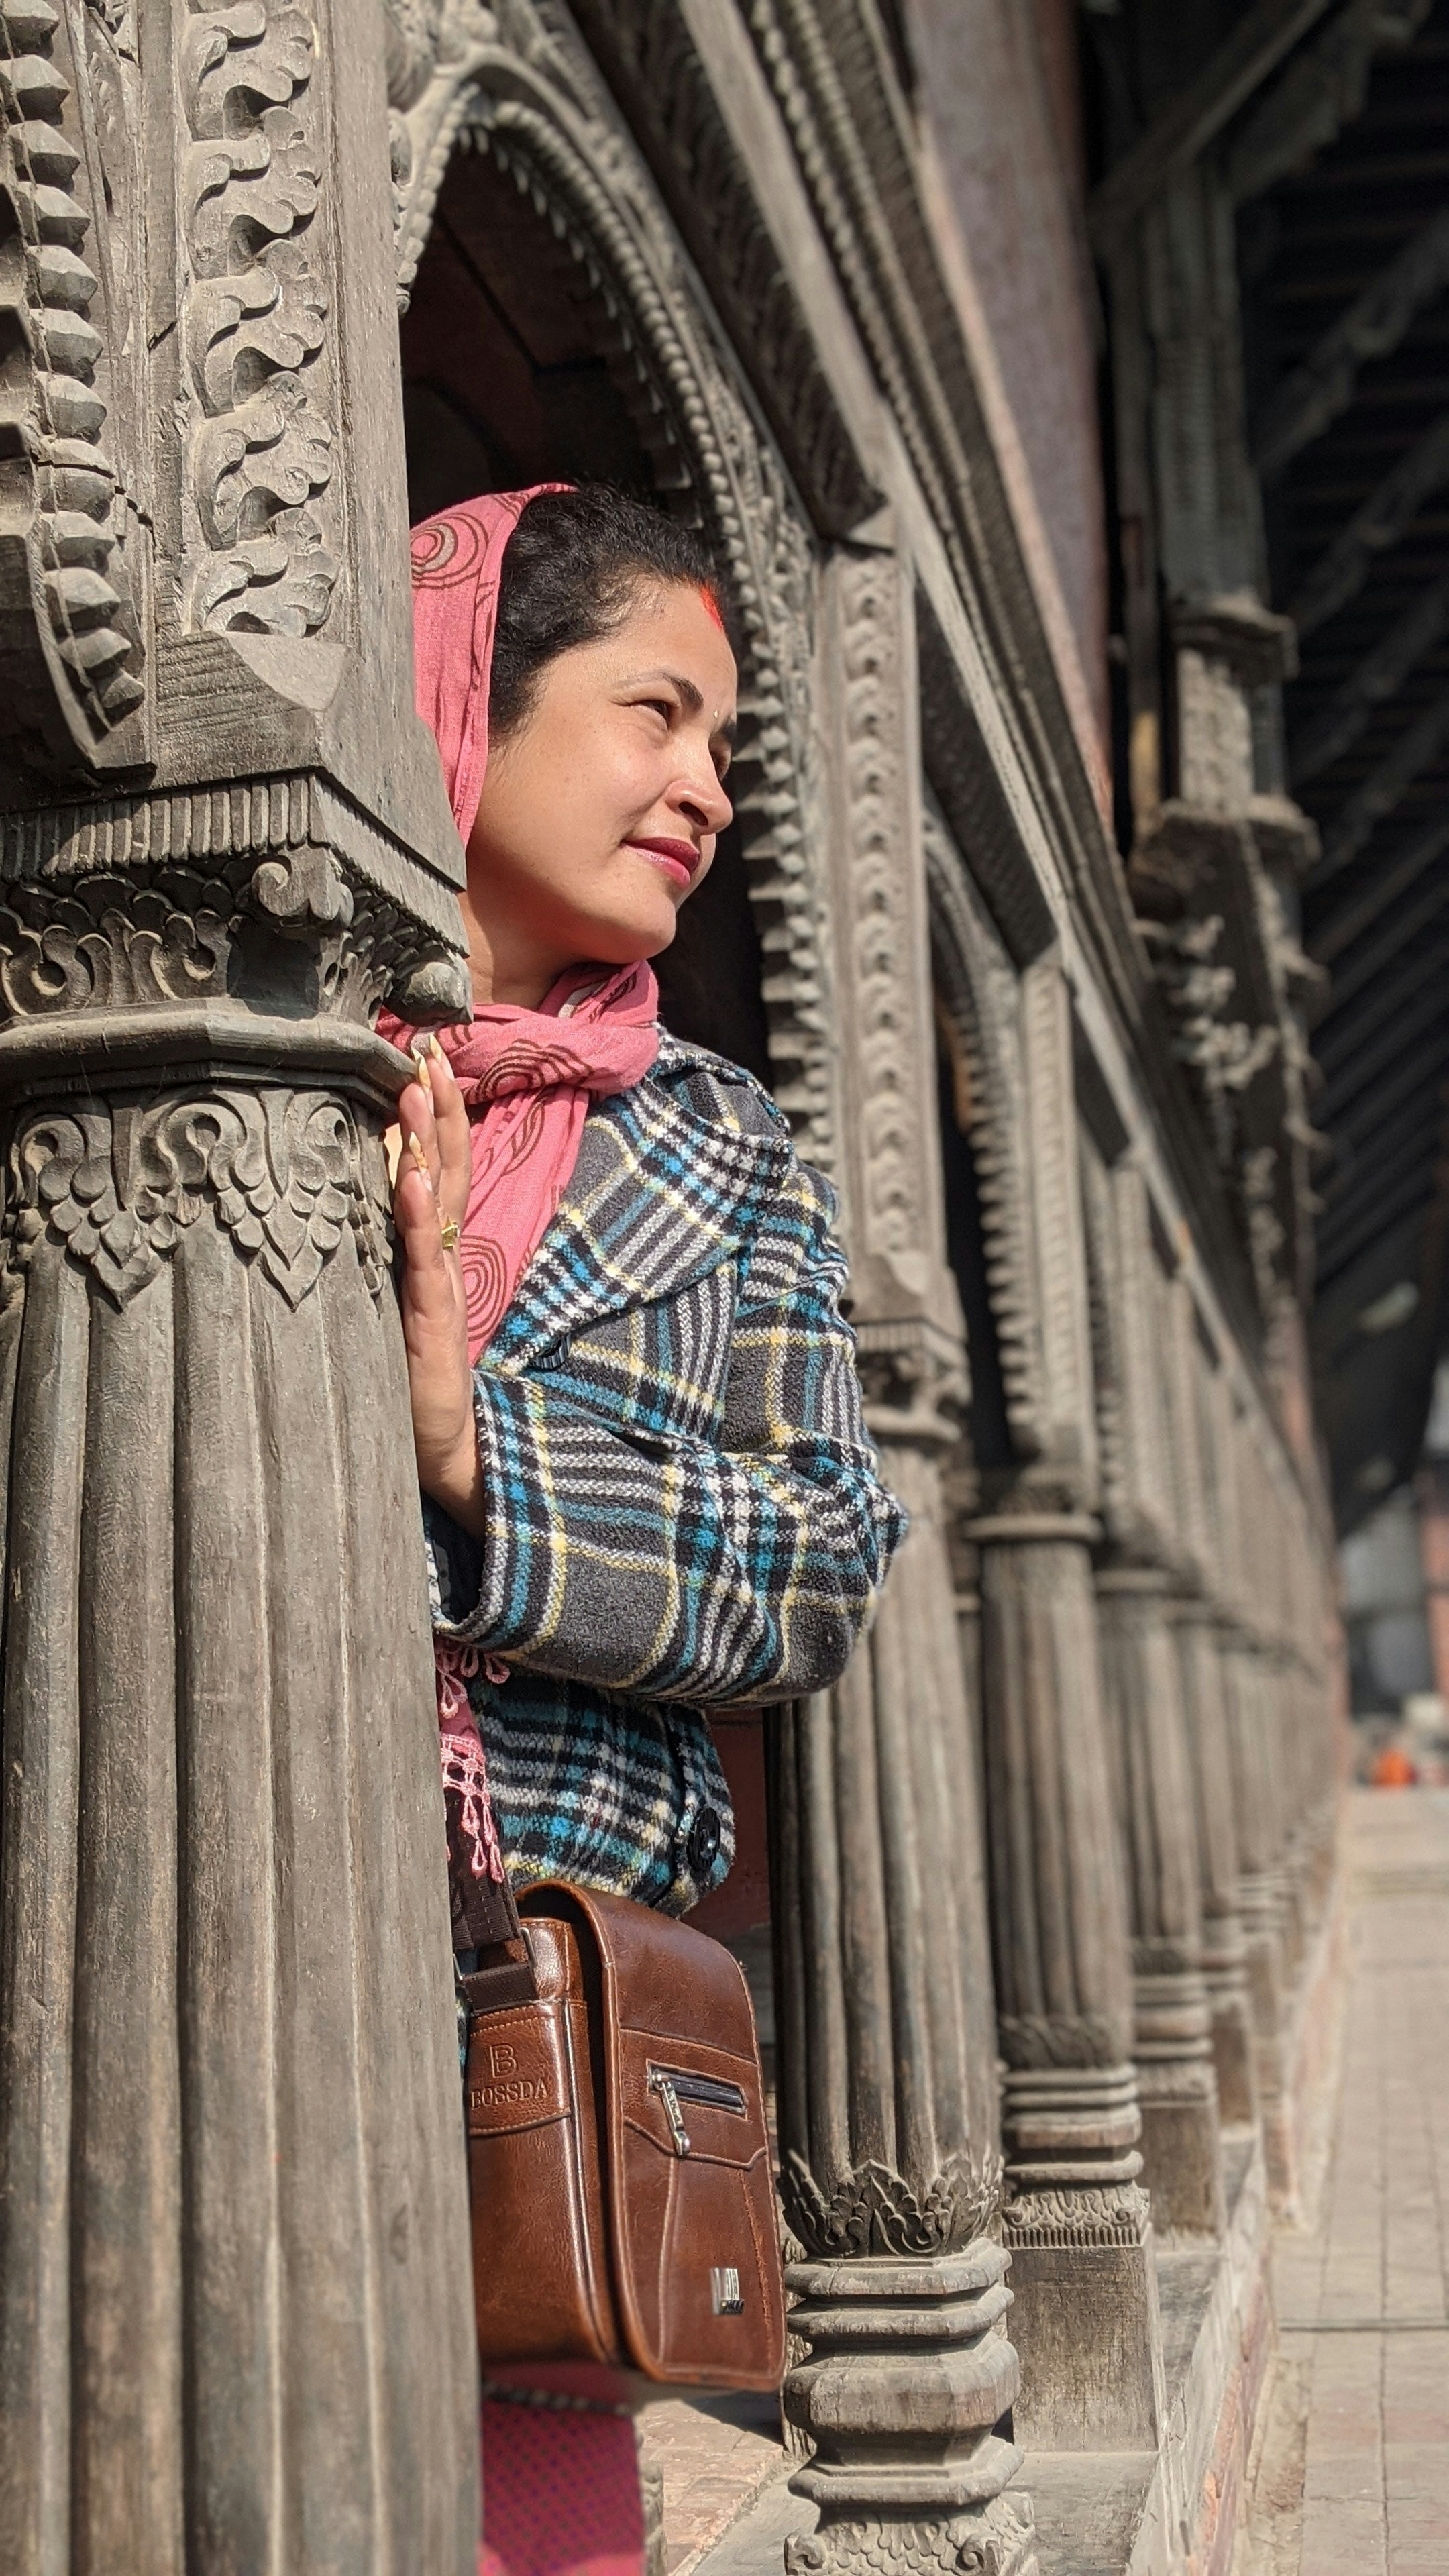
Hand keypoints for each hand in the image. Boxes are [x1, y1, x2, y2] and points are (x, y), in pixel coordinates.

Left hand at [391, 1040, 484, 1537]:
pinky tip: (409, 1179)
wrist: (438, 1443)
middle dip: (440, 1107)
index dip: (438, 1112)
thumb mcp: (392, 1295)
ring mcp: (439, 1283)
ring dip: (430, 1143)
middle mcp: (442, 1255)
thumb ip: (386, 1246)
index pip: (440, 1165)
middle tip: (427, 1050)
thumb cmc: (407, 1370)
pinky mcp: (430, 1320)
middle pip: (448, 1166)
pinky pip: (423, 1259)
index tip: (424, 1057)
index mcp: (433, 1247)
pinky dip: (418, 1216)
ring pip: (441, 1200)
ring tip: (417, 1092)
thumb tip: (363, 1191)